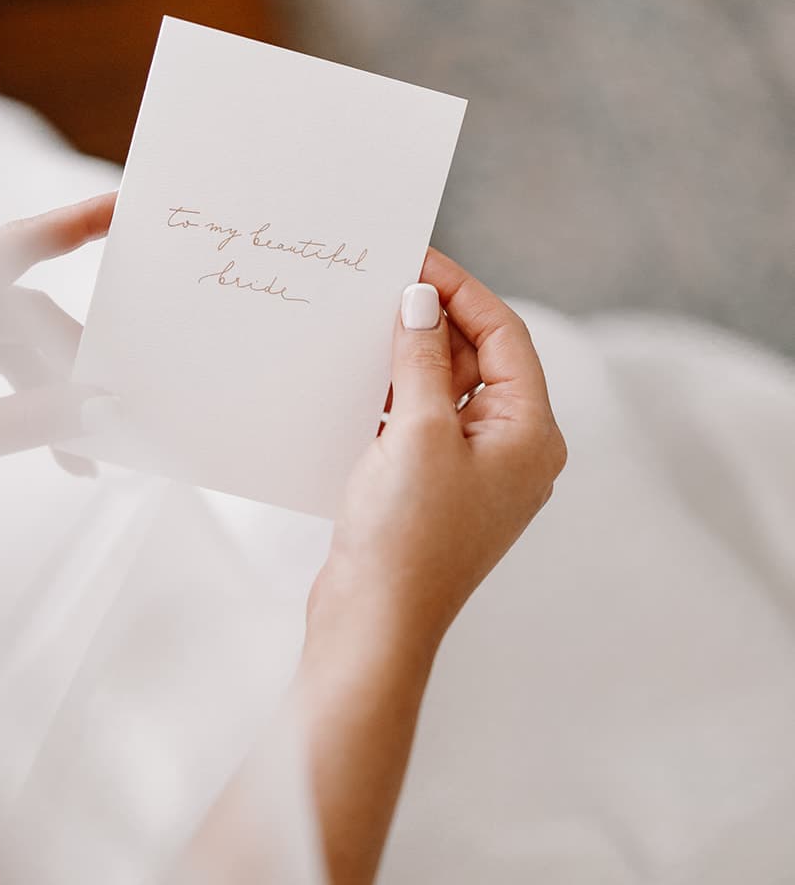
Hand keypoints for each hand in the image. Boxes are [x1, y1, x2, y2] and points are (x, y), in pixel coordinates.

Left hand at [0, 194, 116, 527]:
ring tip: (73, 451)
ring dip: (38, 385)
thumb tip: (100, 407)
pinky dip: (6, 386)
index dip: (73, 224)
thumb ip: (33, 420)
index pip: (13, 247)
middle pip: (16, 309)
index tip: (121, 206)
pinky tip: (36, 429)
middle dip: (64, 364)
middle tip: (104, 418)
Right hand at [308, 248, 566, 679]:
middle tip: (381, 286)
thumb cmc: (405, 537)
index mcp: (530, 435)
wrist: (374, 625)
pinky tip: (354, 383)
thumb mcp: (415, 431)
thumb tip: (422, 300)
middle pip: (478, 362)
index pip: (505, 337)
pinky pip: (419, 426)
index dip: (460, 291)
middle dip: (432, 323)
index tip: (415, 259)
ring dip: (407, 361)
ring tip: (361, 328)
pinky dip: (392, 400)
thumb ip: (422, 358)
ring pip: (444, 393)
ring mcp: (473, 476)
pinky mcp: (434, 494)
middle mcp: (512, 453)